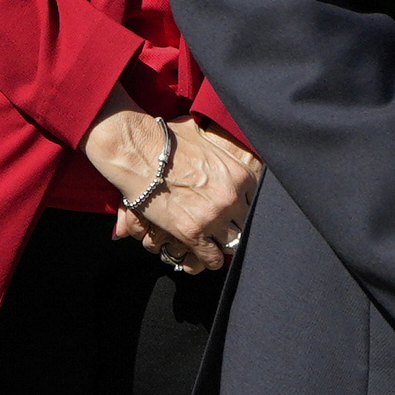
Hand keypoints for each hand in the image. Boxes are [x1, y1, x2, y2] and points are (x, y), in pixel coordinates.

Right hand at [115, 123, 261, 275]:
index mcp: (241, 175)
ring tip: (215, 241)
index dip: (245, 207)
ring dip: (223, 243)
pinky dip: (210, 259)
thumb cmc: (168, 140)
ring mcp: (213, 217)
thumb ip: (222, 146)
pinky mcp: (192, 233)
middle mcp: (231, 198)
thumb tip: (229, 135)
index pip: (257, 203)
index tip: (237, 211)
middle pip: (246, 224)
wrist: (138, 152)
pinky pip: (213, 258)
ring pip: (232, 243)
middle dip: (236, 226)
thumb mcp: (206, 135)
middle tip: (226, 227)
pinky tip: (206, 254)